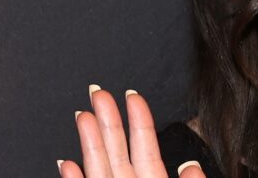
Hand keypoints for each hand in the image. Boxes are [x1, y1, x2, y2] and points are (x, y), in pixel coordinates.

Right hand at [57, 85, 205, 177]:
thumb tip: (190, 164)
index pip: (146, 145)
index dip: (139, 119)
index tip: (132, 95)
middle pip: (117, 148)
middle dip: (107, 119)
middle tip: (98, 91)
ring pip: (99, 166)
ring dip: (89, 141)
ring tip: (82, 115)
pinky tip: (67, 162)